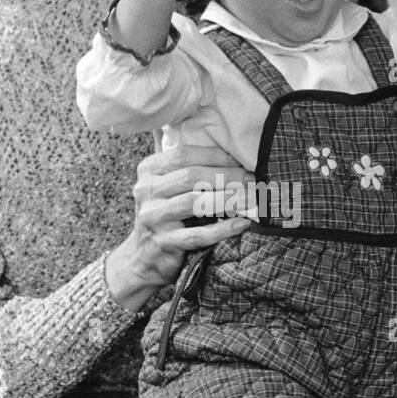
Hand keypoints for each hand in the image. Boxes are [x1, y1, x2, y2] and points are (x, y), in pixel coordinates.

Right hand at [105, 144, 250, 312]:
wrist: (143, 257)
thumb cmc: (165, 216)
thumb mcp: (165, 185)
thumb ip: (184, 164)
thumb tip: (221, 140)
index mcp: (148, 170)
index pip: (184, 154)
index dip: (217, 155)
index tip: (242, 160)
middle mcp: (146, 190)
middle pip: (191, 176)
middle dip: (227, 176)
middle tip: (253, 179)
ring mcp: (153, 217)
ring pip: (194, 202)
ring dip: (228, 199)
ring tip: (252, 198)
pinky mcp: (163, 242)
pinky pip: (197, 235)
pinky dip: (222, 229)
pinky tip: (242, 223)